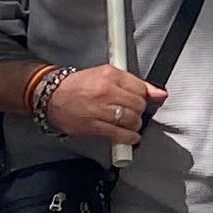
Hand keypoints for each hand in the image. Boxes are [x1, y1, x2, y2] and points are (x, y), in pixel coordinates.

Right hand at [44, 63, 163, 144]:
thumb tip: (160, 94)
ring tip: (128, 123)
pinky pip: (120, 134)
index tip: (140, 100)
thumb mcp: (106, 75)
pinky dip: (129, 138)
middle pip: (138, 105)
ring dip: (135, 124)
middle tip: (132, 112)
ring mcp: (99, 109)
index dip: (143, 96)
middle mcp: (105, 91)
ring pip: (132, 119)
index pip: (140, 88)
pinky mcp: (94, 126)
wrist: (52, 97)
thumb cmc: (79, 86)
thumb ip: (135, 83)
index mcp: (109, 74)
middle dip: (139, 111)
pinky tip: (129, 136)